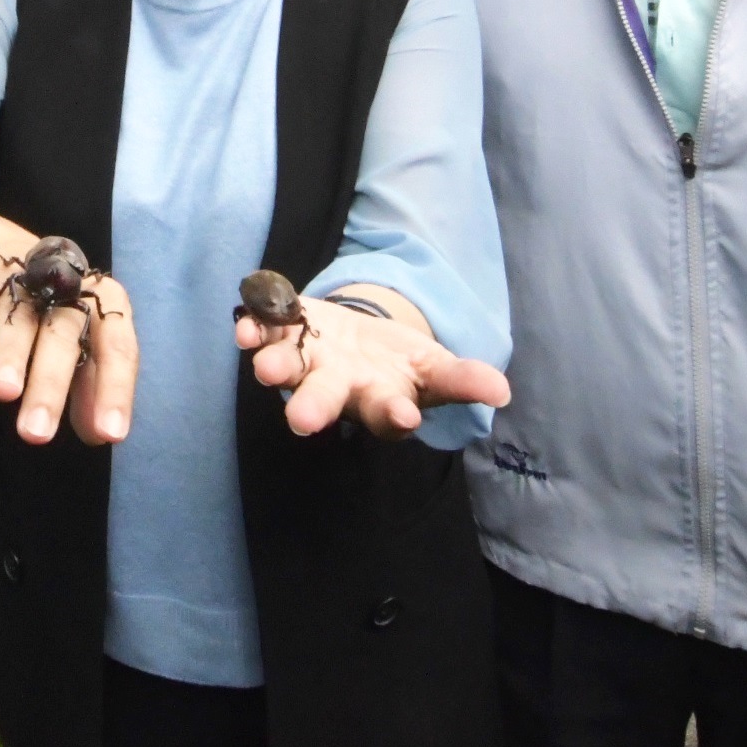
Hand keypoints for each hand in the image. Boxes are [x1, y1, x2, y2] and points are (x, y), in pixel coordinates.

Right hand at [0, 224, 136, 447]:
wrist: (19, 254)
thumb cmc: (58, 316)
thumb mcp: (81, 348)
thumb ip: (90, 390)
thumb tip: (98, 435)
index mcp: (103, 308)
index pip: (117, 348)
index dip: (115, 390)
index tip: (109, 435)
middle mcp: (67, 289)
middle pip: (63, 337)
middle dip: (50, 384)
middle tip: (36, 433)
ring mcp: (24, 277)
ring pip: (18, 317)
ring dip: (10, 353)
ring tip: (2, 392)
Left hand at [237, 294, 510, 438]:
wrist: (364, 342)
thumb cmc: (402, 365)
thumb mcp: (436, 369)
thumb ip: (464, 380)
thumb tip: (501, 392)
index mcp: (381, 401)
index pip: (389, 416)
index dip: (395, 416)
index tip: (404, 415)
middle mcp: (339, 388)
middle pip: (326, 400)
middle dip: (313, 407)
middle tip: (301, 420)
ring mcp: (308, 361)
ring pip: (288, 368)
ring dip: (275, 366)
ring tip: (264, 368)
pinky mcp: (288, 332)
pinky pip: (267, 331)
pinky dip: (255, 328)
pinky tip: (245, 326)